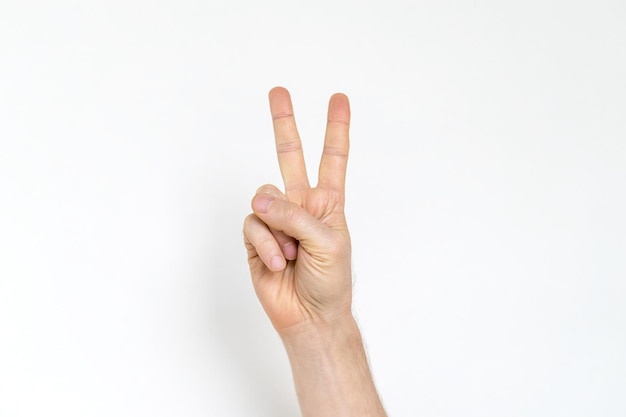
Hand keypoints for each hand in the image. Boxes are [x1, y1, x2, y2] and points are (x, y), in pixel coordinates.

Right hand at [243, 87, 351, 333]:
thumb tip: (259, 199)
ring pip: (264, 198)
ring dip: (278, 228)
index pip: (332, 159)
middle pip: (289, 156)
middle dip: (284, 123)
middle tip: (278, 91)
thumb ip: (295, 216)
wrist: (310, 316)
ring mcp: (276, 221)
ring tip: (290, 253)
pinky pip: (252, 224)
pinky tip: (276, 261)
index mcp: (327, 203)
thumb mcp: (328, 243)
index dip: (336, 129)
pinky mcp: (255, 238)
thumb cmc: (330, 281)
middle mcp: (300, 206)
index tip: (339, 99)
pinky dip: (265, 243)